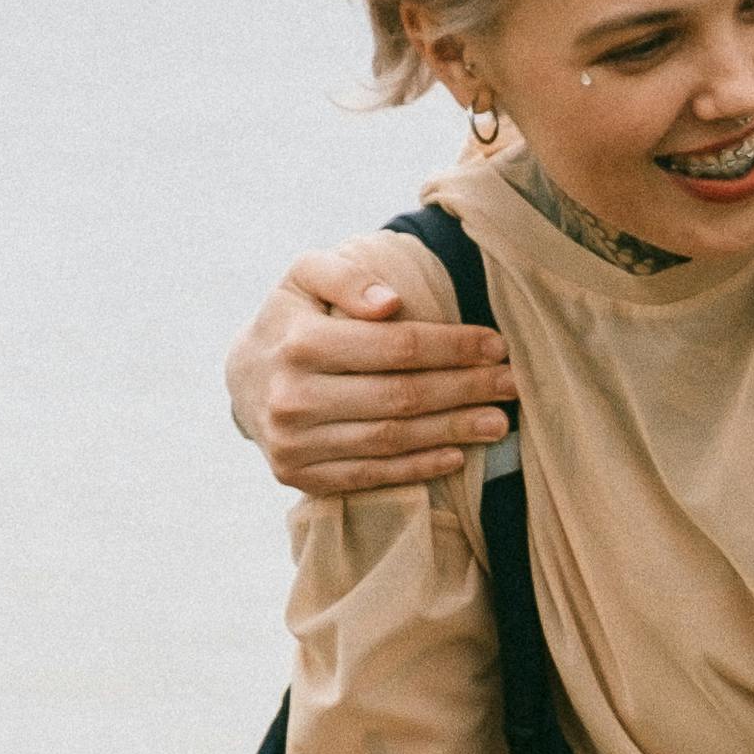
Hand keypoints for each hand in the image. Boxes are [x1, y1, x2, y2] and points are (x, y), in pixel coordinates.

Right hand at [238, 247, 517, 494]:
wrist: (242, 379)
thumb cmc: (292, 319)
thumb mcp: (306, 277)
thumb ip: (346, 276)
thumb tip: (389, 302)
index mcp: (299, 343)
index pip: (396, 348)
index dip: (454, 347)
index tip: (497, 345)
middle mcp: (293, 398)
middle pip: (401, 397)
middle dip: (465, 390)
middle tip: (511, 385)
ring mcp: (295, 444)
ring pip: (391, 440)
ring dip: (453, 432)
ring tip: (499, 422)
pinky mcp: (300, 477)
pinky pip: (371, 475)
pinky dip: (419, 468)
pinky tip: (458, 456)